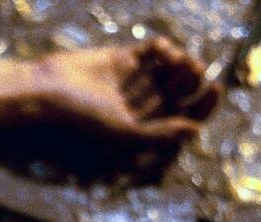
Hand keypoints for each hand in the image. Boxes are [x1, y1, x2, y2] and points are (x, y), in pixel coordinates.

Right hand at [37, 37, 220, 144]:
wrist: (45, 94)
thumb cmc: (80, 121)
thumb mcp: (123, 133)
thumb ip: (159, 134)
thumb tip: (196, 129)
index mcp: (146, 128)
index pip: (185, 117)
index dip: (204, 105)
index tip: (215, 88)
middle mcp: (142, 106)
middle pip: (183, 92)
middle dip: (194, 80)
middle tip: (194, 69)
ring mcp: (134, 82)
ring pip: (172, 70)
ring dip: (182, 62)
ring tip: (180, 60)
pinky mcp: (123, 59)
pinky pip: (153, 51)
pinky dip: (164, 48)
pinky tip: (161, 51)